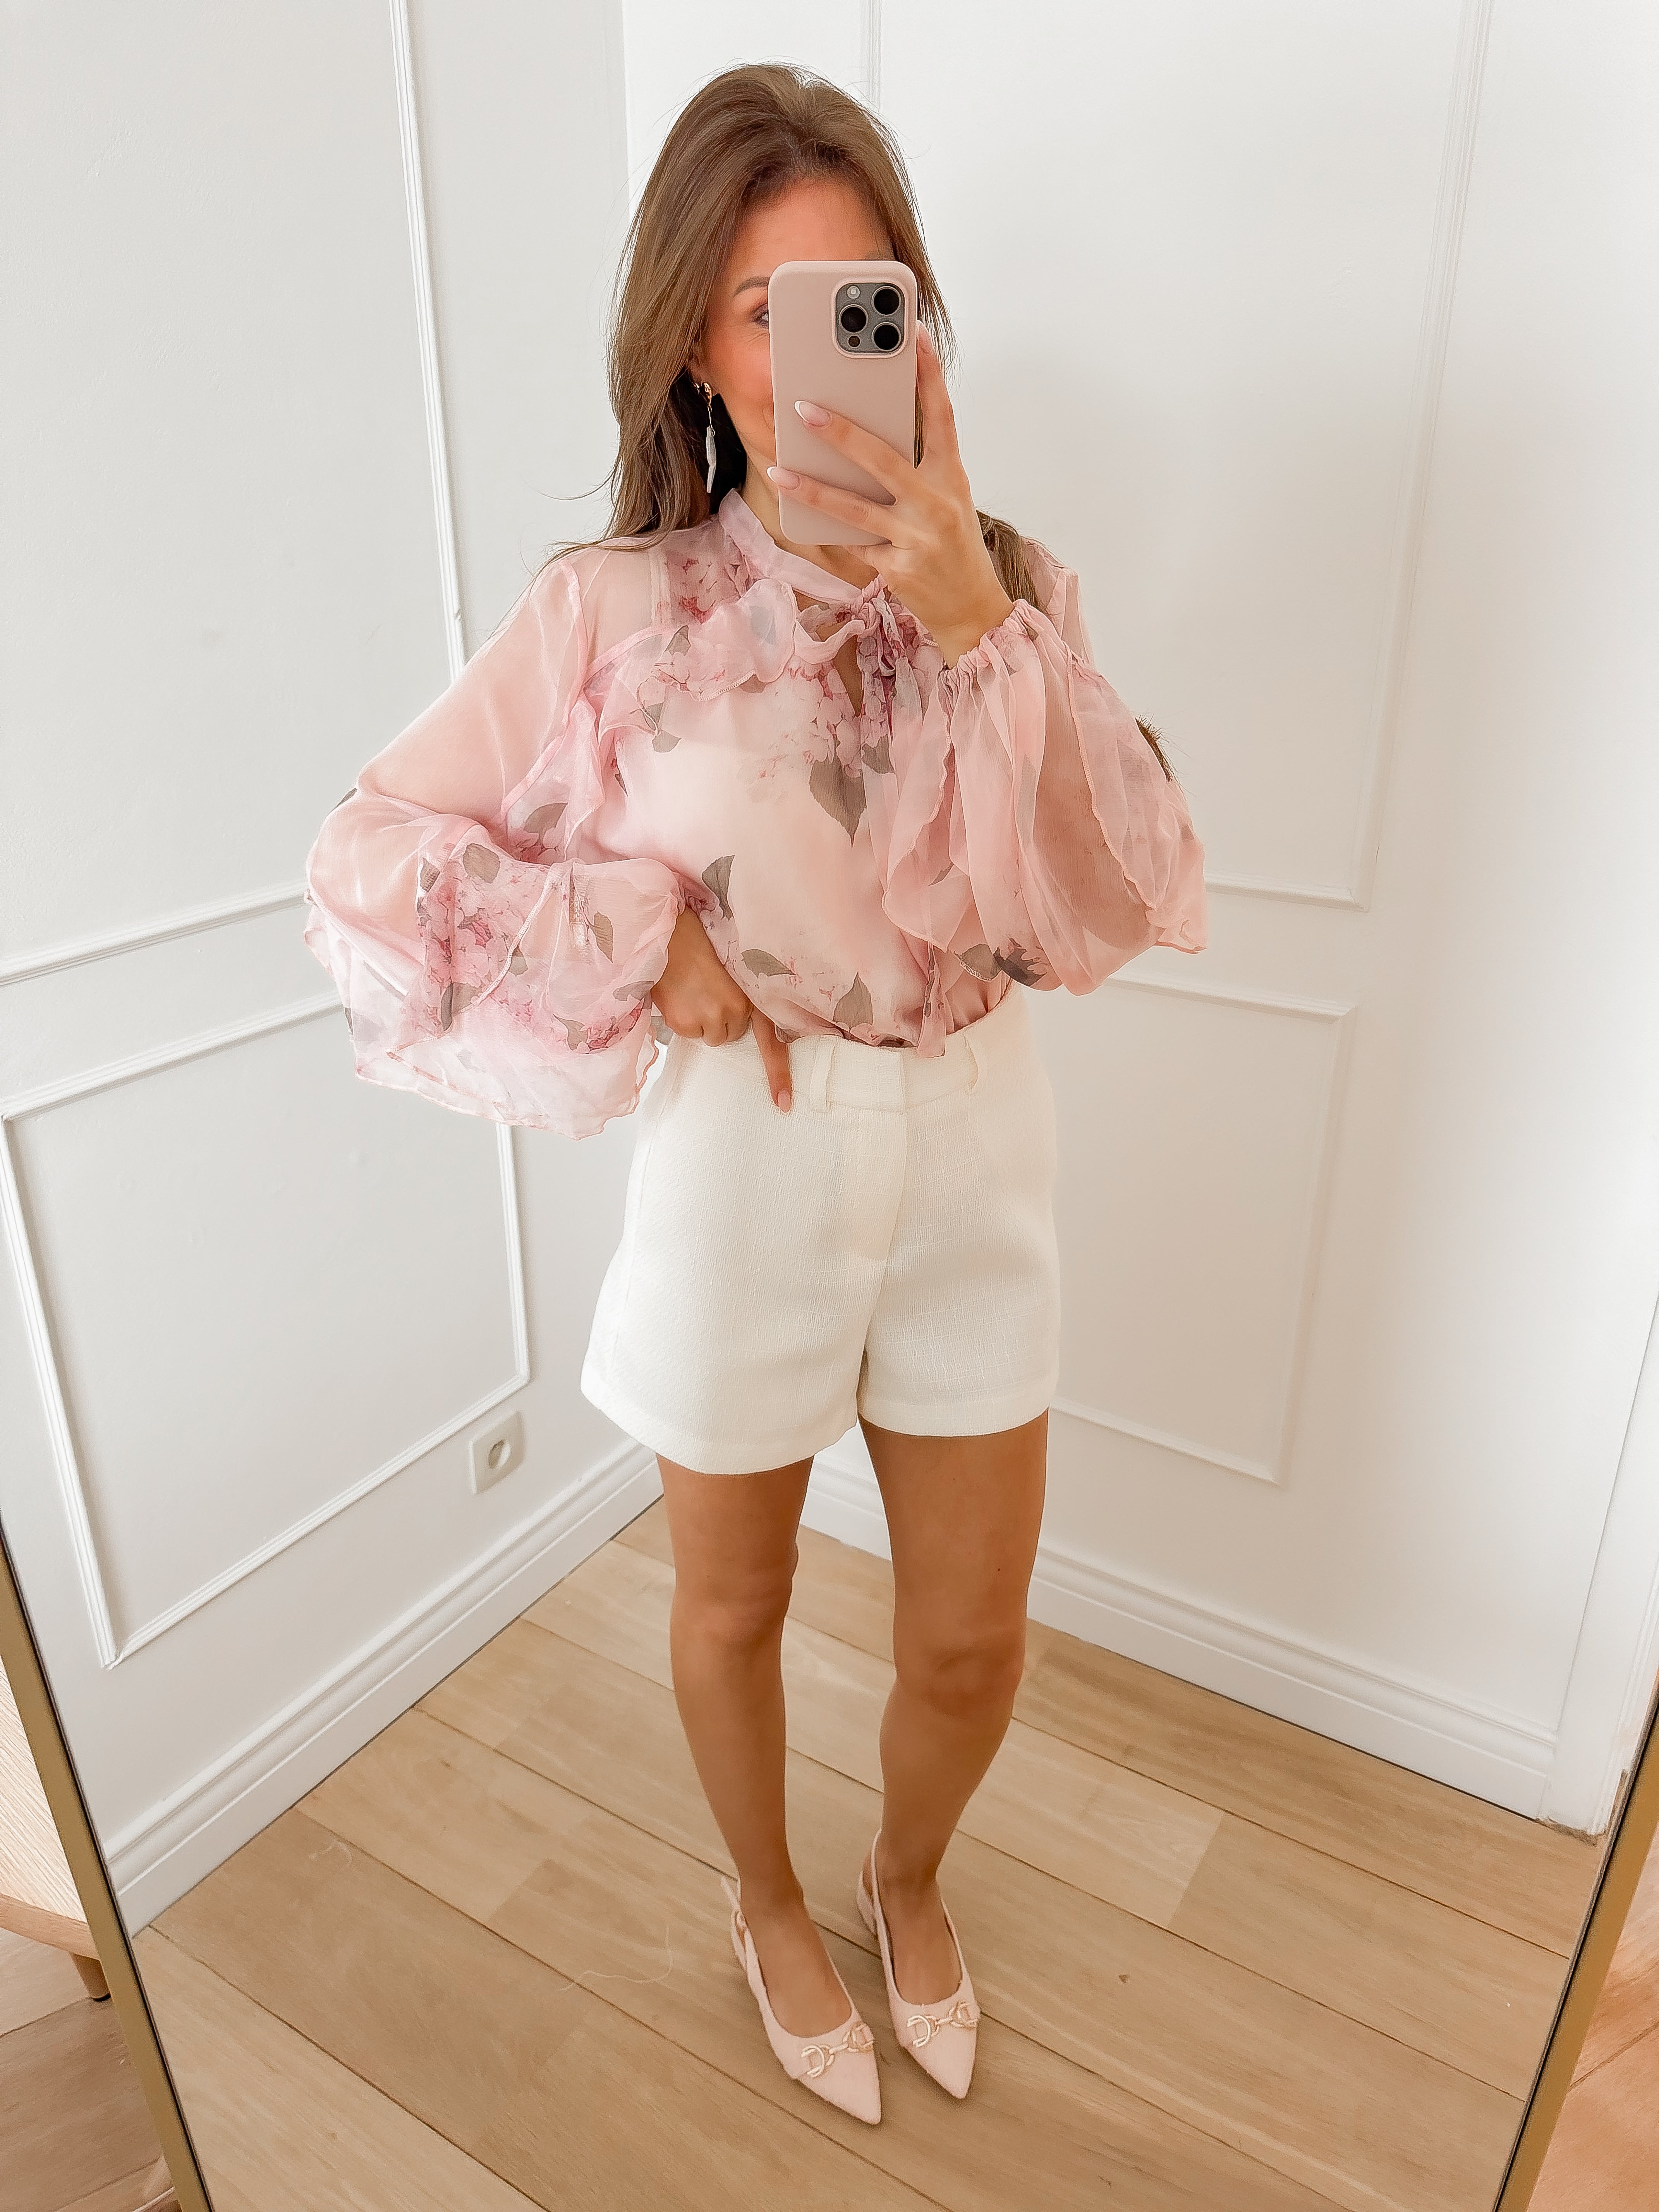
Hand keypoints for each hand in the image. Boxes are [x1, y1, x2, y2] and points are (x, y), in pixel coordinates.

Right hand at [649, 905, 793, 1109]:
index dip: (779, 1073)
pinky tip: (678, 995)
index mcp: (755, 993)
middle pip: (732, 1035)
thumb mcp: (735, 967)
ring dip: (702, 1020)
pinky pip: (689, 1033)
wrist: (669, 932)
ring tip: (692, 991)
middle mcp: (737, 1009)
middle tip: (707, 991)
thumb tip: (740, 1019)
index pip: (773, 1040)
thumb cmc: (701, 945)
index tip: (784, 1104)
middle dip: (722, 1019)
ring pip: (712, 1036)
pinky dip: (682, 1019)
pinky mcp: (687, 1023)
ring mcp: (711, 1017)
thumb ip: (744, 994)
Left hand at [765, 325, 1015, 664]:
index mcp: (952, 477)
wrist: (971, 608)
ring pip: (855, 509)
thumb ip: (916, 467)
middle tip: (805, 408)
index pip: (942, 416)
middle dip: (842, 433)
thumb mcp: (946, 499)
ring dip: (814, 489)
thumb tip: (864, 436)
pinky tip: (801, 518)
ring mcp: (916, 539)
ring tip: (780, 472)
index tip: (912, 334)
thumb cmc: (952, 545)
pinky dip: (828, 531)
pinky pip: (853, 544)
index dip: (928, 374)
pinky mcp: (897, 569)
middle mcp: (936, 504)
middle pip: (884, 459)